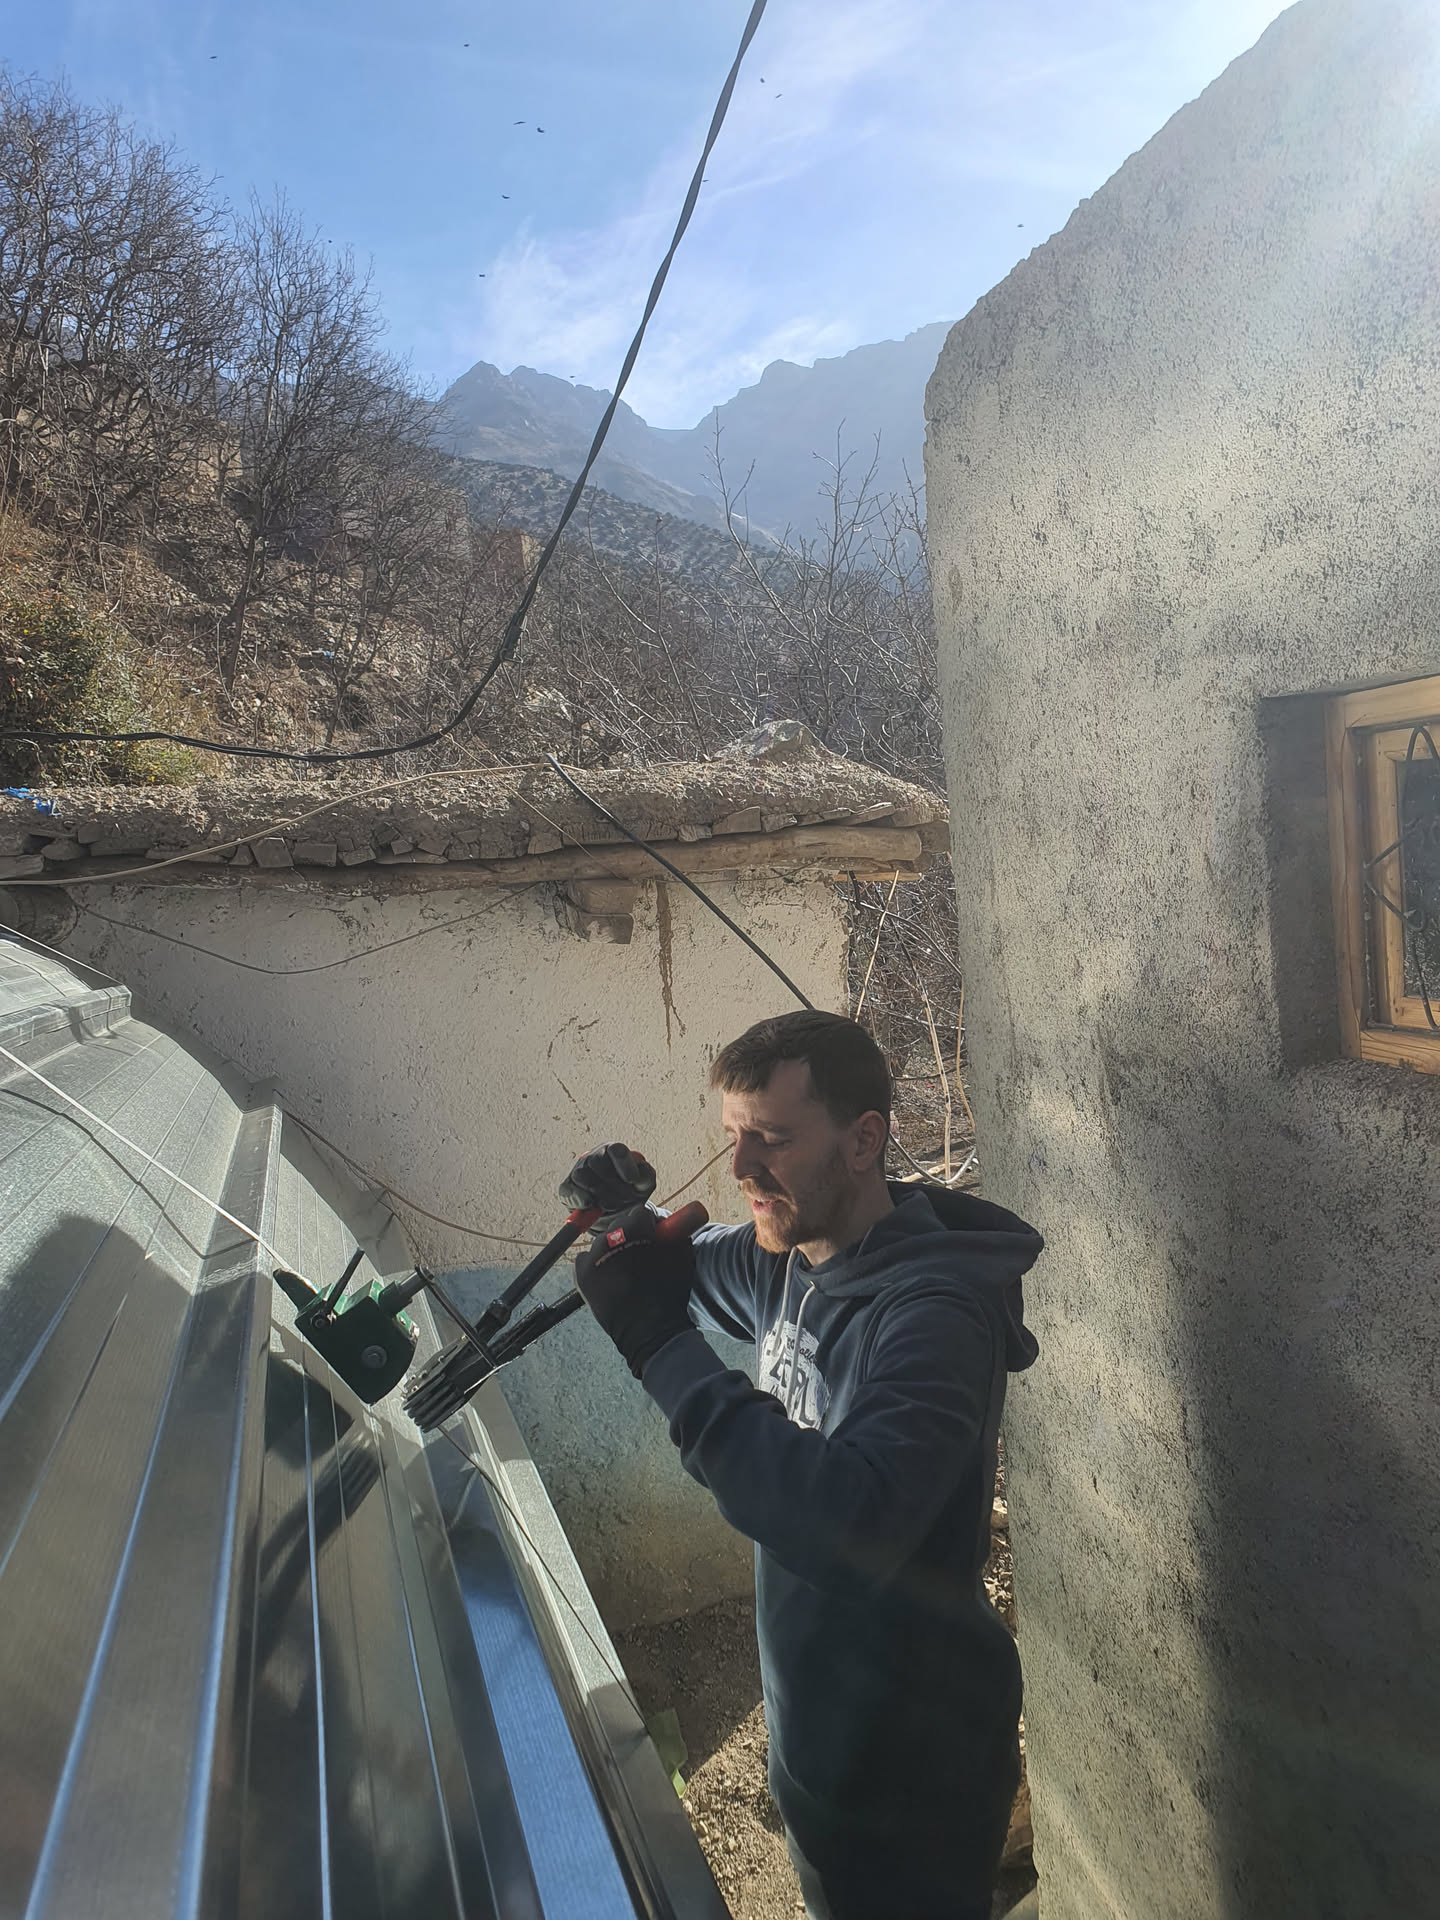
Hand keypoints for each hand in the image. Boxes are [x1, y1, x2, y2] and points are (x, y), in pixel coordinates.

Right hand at [560, 1143, 657, 1224]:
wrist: (616, 1213)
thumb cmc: (630, 1192)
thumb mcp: (644, 1185)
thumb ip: (646, 1175)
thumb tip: (639, 1171)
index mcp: (614, 1151)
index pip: (617, 1150)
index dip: (624, 1164)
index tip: (632, 1180)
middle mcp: (595, 1156)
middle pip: (596, 1161)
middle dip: (610, 1184)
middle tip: (621, 1199)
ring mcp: (579, 1170)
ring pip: (582, 1175)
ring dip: (597, 1193)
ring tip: (609, 1204)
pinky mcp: (567, 1187)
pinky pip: (569, 1190)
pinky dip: (580, 1199)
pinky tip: (590, 1205)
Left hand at [574, 1203, 695, 1378]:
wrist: (649, 1332)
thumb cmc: (669, 1292)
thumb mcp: (681, 1254)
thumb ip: (674, 1230)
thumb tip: (664, 1222)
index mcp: (633, 1229)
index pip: (640, 1213)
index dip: (650, 1225)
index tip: (655, 1235)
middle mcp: (608, 1238)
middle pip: (619, 1226)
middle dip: (631, 1235)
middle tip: (642, 1252)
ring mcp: (591, 1257)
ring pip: (603, 1243)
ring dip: (614, 1250)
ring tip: (627, 1269)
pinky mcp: (581, 1275)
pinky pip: (588, 1260)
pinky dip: (598, 1265)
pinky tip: (612, 1277)